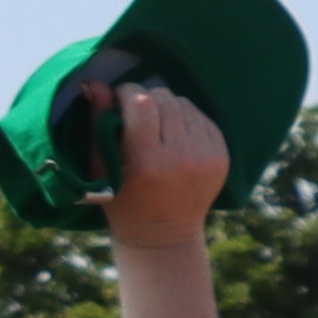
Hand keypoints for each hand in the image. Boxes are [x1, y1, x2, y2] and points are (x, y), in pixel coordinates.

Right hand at [100, 84, 225, 245]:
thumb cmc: (121, 200)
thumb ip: (98, 124)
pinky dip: (185, 120)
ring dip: (167, 109)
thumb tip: (96, 84)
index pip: (142, 103)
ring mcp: (205, 156)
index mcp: (147, 163)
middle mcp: (180, 157)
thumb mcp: (100, 168)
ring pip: (184, 103)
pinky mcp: (221, 154)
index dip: (127, 93)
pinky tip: (175, 139)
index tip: (119, 100)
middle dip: (146, 100)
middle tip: (137, 118)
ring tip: (156, 130)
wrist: (164, 234)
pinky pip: (201, 116)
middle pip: (164, 99)